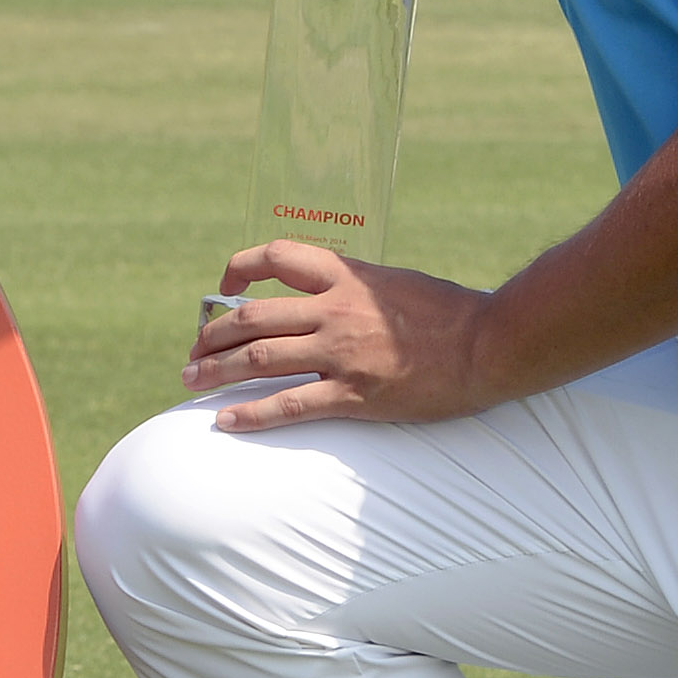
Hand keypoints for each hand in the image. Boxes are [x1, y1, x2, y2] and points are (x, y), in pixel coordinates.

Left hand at [184, 238, 501, 431]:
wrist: (488, 345)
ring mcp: (343, 353)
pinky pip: (290, 405)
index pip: (275, 257)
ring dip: (216, 372)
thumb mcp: (392, 280)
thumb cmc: (446, 312)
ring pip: (260, 360)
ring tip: (189, 383)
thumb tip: (314, 291)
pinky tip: (225, 421)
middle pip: (252, 317)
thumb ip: (350, 284)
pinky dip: (251, 414)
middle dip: (211, 336)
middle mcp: (335, 310)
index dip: (238, 269)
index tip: (222, 288)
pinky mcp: (355, 395)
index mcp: (345, 274)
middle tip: (192, 354)